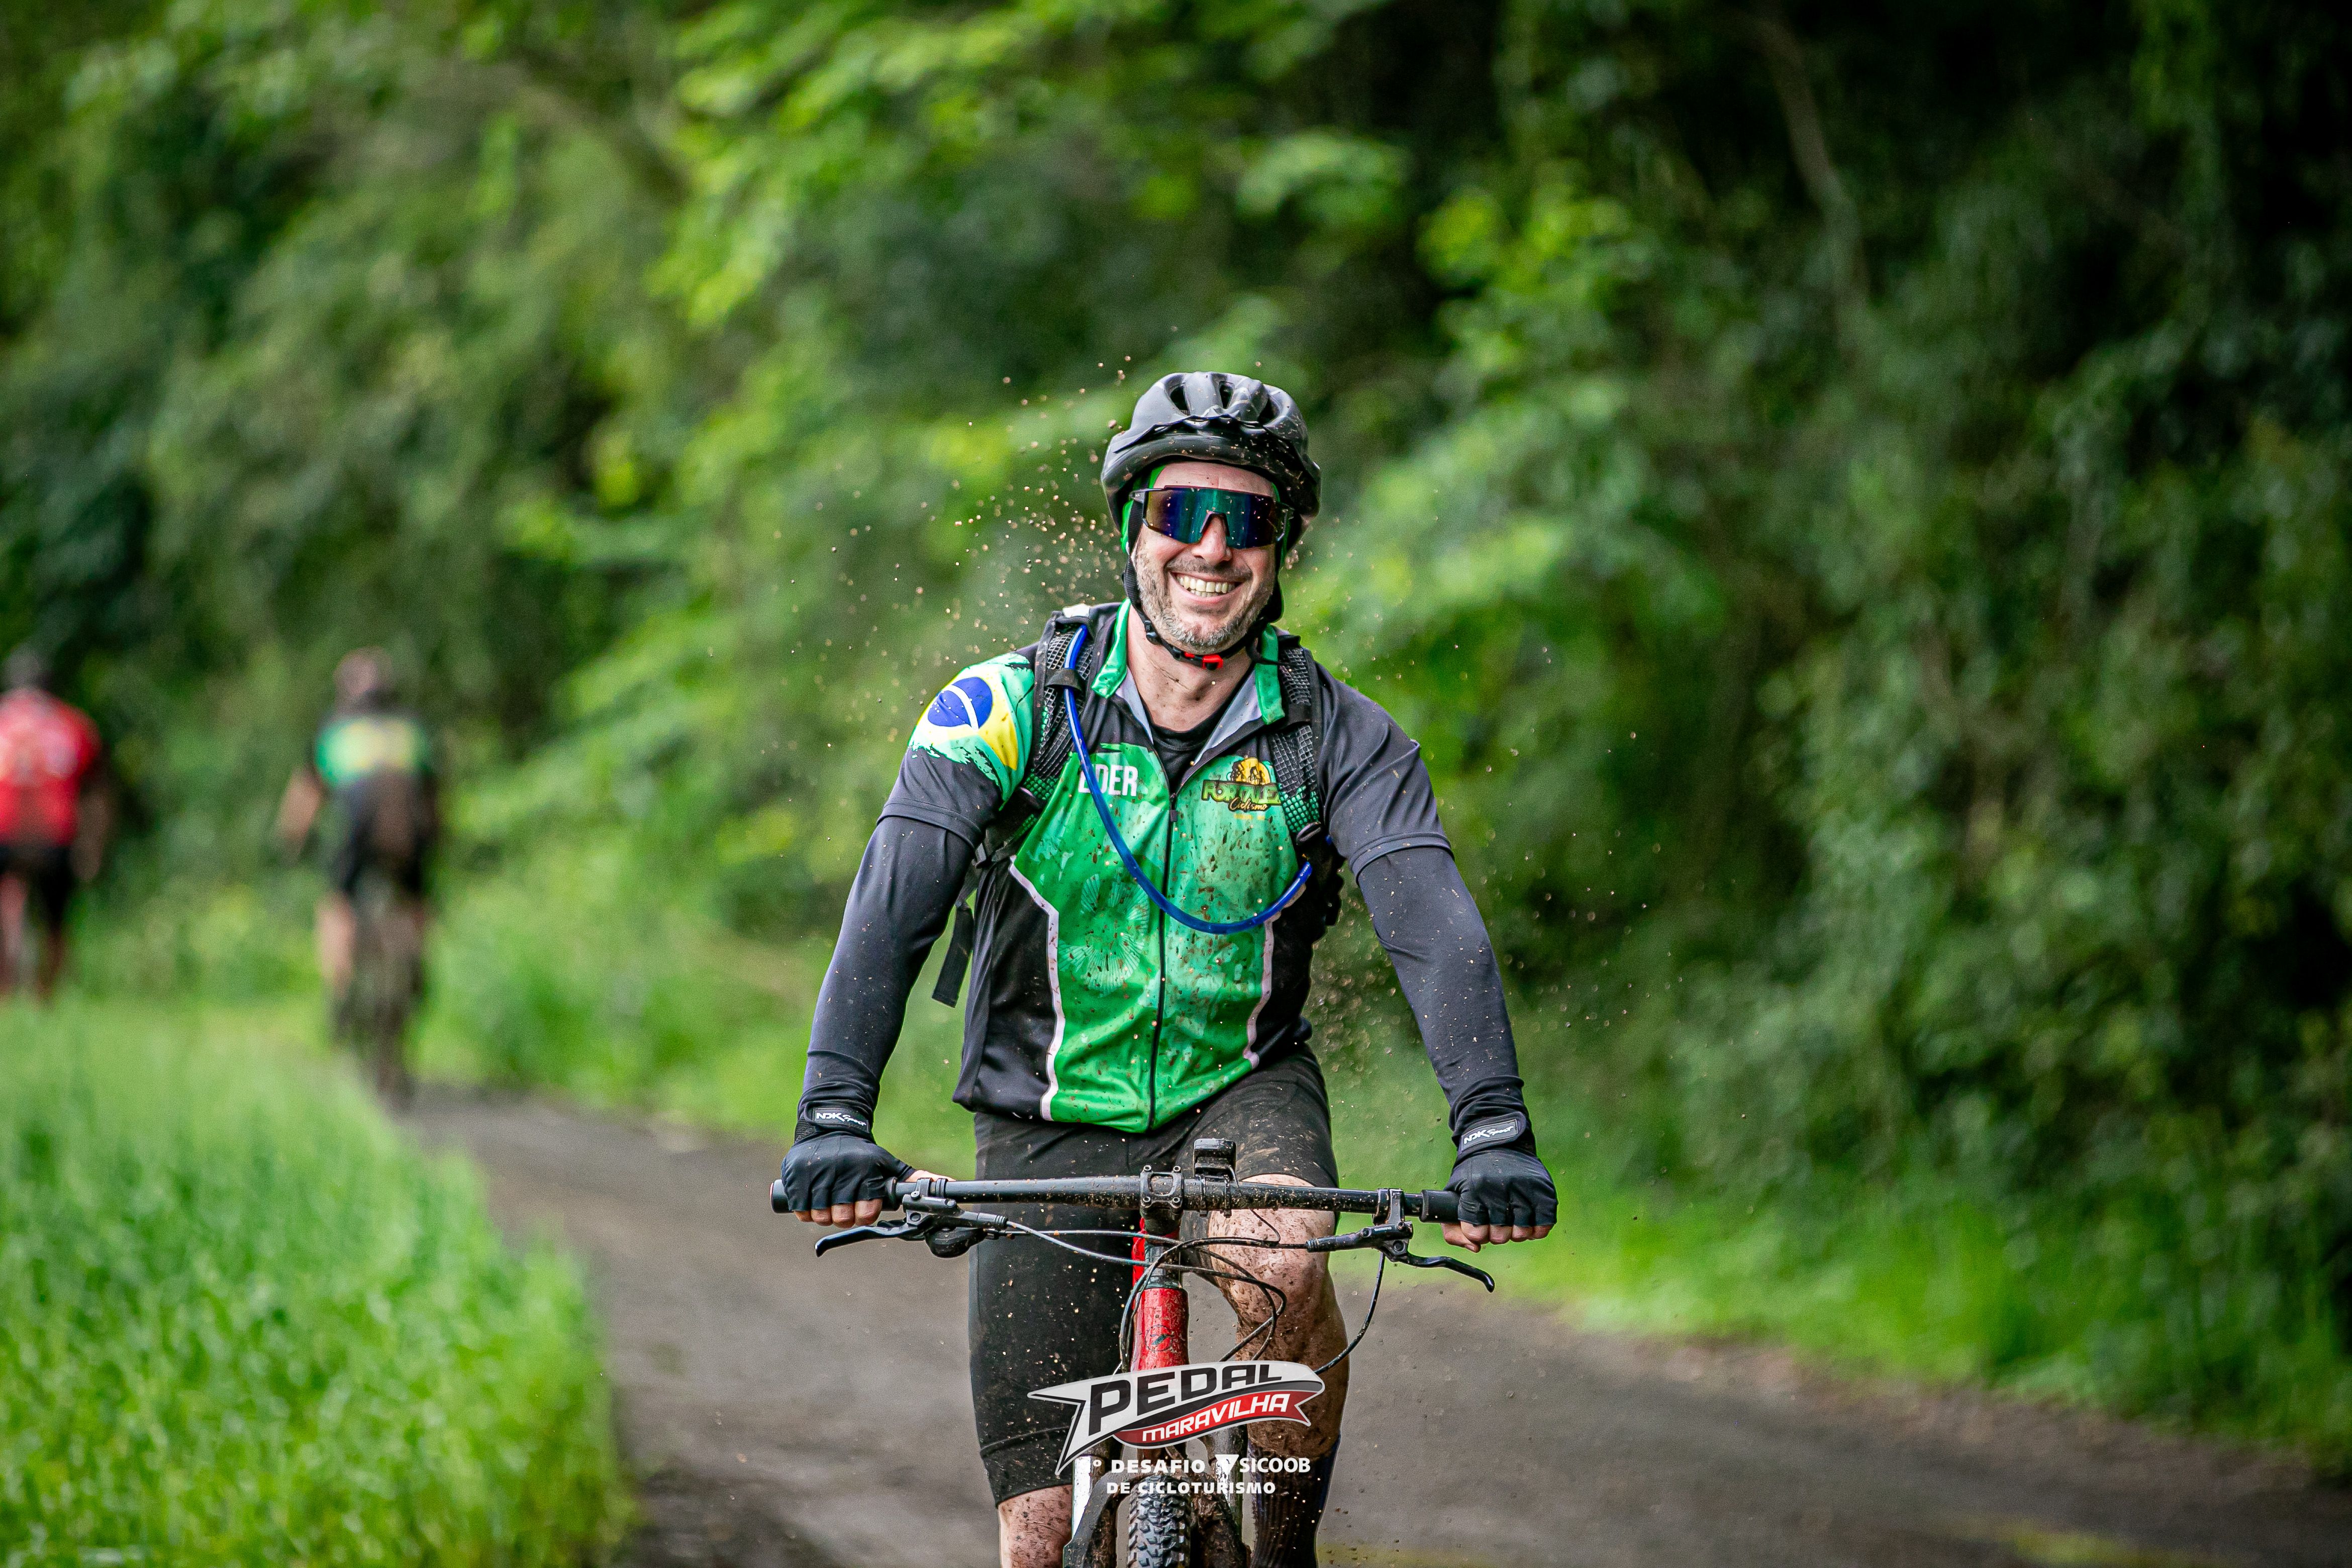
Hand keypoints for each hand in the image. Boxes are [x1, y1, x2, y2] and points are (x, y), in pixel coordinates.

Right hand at [777, 1133, 915, 1226]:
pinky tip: (813, 1200)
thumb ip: (914, 1178)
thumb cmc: (862, 1153)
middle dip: (844, 1217)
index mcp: (865, 1170)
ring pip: (819, 1216)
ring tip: (829, 1203)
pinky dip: (806, 1211)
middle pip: (841, 1218)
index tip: (863, 1210)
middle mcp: (841, 1170)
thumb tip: (948, 1185)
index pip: (865, 1213)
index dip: (864, 1215)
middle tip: (844, 1207)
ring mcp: (816, 1172)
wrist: (829, 1125)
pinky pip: (800, 1209)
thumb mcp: (888, 1163)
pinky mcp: (795, 1174)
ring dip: (825, 1215)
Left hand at [1442, 1144, 1556, 1252]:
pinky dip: (1537, 1230)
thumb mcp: (1454, 1194)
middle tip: (1496, 1223)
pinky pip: (1544, 1224)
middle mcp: (1498, 1189)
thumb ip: (1452, 1228)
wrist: (1500, 1142)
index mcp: (1474, 1190)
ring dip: (1516, 1233)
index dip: (1477, 1234)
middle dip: (1496, 1234)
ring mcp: (1523, 1189)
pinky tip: (1529, 1222)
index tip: (1479, 1225)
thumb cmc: (1475, 1173)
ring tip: (1512, 1222)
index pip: (1475, 1232)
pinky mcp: (1543, 1190)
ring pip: (1521, 1232)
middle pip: (1499, 1236)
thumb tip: (1475, 1248)